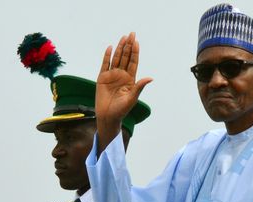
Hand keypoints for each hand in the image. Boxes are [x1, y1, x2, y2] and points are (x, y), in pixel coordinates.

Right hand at [96, 32, 152, 152]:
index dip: (135, 52)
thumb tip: (151, 78)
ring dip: (120, 48)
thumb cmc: (122, 110)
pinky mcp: (102, 78)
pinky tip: (110, 47)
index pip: (133, 62)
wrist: (108, 116)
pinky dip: (107, 56)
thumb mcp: (132, 98)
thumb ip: (139, 86)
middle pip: (125, 57)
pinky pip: (104, 64)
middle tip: (132, 34)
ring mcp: (112, 75)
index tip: (137, 42)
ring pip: (116, 58)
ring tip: (123, 37)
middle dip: (129, 46)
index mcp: (130, 79)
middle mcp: (122, 75)